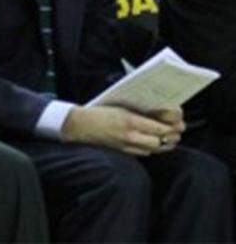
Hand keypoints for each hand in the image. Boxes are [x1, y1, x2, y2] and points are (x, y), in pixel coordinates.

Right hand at [61, 106, 178, 155]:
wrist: (81, 125)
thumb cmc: (100, 112)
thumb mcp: (121, 107)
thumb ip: (140, 112)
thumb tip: (161, 115)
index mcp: (130, 120)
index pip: (160, 128)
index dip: (173, 127)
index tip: (179, 123)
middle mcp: (130, 135)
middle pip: (160, 141)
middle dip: (171, 136)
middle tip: (178, 131)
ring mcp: (126, 145)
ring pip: (154, 149)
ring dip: (164, 144)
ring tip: (170, 138)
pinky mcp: (123, 151)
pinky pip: (144, 153)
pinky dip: (152, 148)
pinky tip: (154, 143)